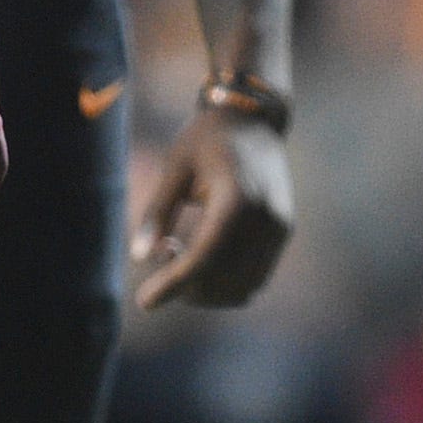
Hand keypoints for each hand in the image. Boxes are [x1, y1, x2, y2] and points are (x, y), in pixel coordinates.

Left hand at [131, 100, 293, 309]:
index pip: (204, 257)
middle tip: (161, 253)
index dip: (173, 284)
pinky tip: (202, 257)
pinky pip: (254, 278)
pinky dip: (226, 283)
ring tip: (180, 252)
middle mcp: (266, 219)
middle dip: (186, 287)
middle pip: (223, 280)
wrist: (254, 120)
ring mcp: (279, 229)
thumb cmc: (207, 139)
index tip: (144, 301)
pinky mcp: (283, 233)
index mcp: (238, 198)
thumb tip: (140, 257)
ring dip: (207, 290)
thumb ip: (157, 210)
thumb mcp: (174, 166)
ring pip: (242, 288)